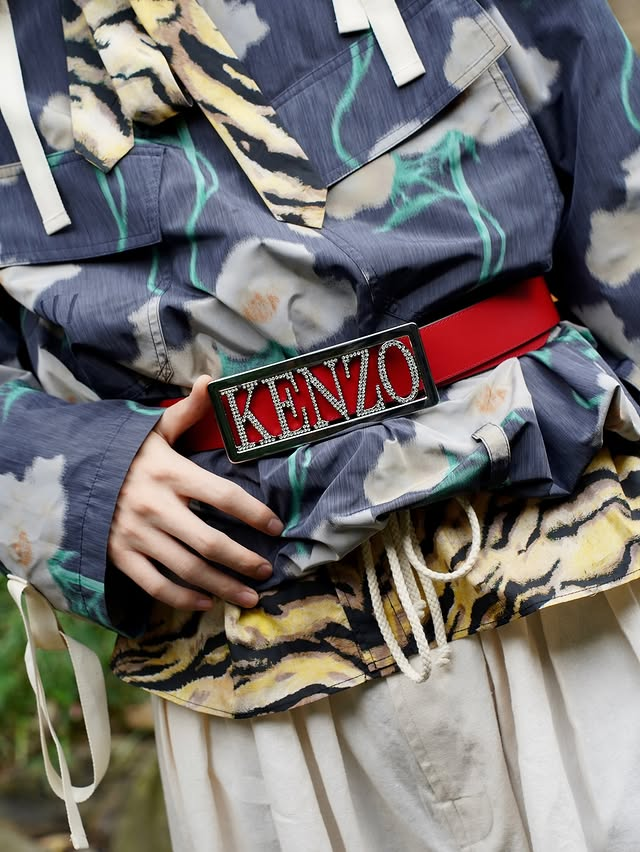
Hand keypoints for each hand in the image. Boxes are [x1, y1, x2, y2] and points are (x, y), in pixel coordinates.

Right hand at [108, 376, 282, 610]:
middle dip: (244, 561)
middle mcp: (156, 506)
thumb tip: (213, 379)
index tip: (275, 526)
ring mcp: (137, 534)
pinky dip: (183, 598)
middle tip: (267, 571)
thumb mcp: (154, 429)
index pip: (224, 496)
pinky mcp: (120, 556)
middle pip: (210, 542)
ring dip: (223, 586)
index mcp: (171, 473)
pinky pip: (156, 584)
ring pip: (188, 569)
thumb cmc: (123, 452)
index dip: (255, 513)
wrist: (67, 472)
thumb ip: (188, 411)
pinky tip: (207, 601)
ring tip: (250, 597)